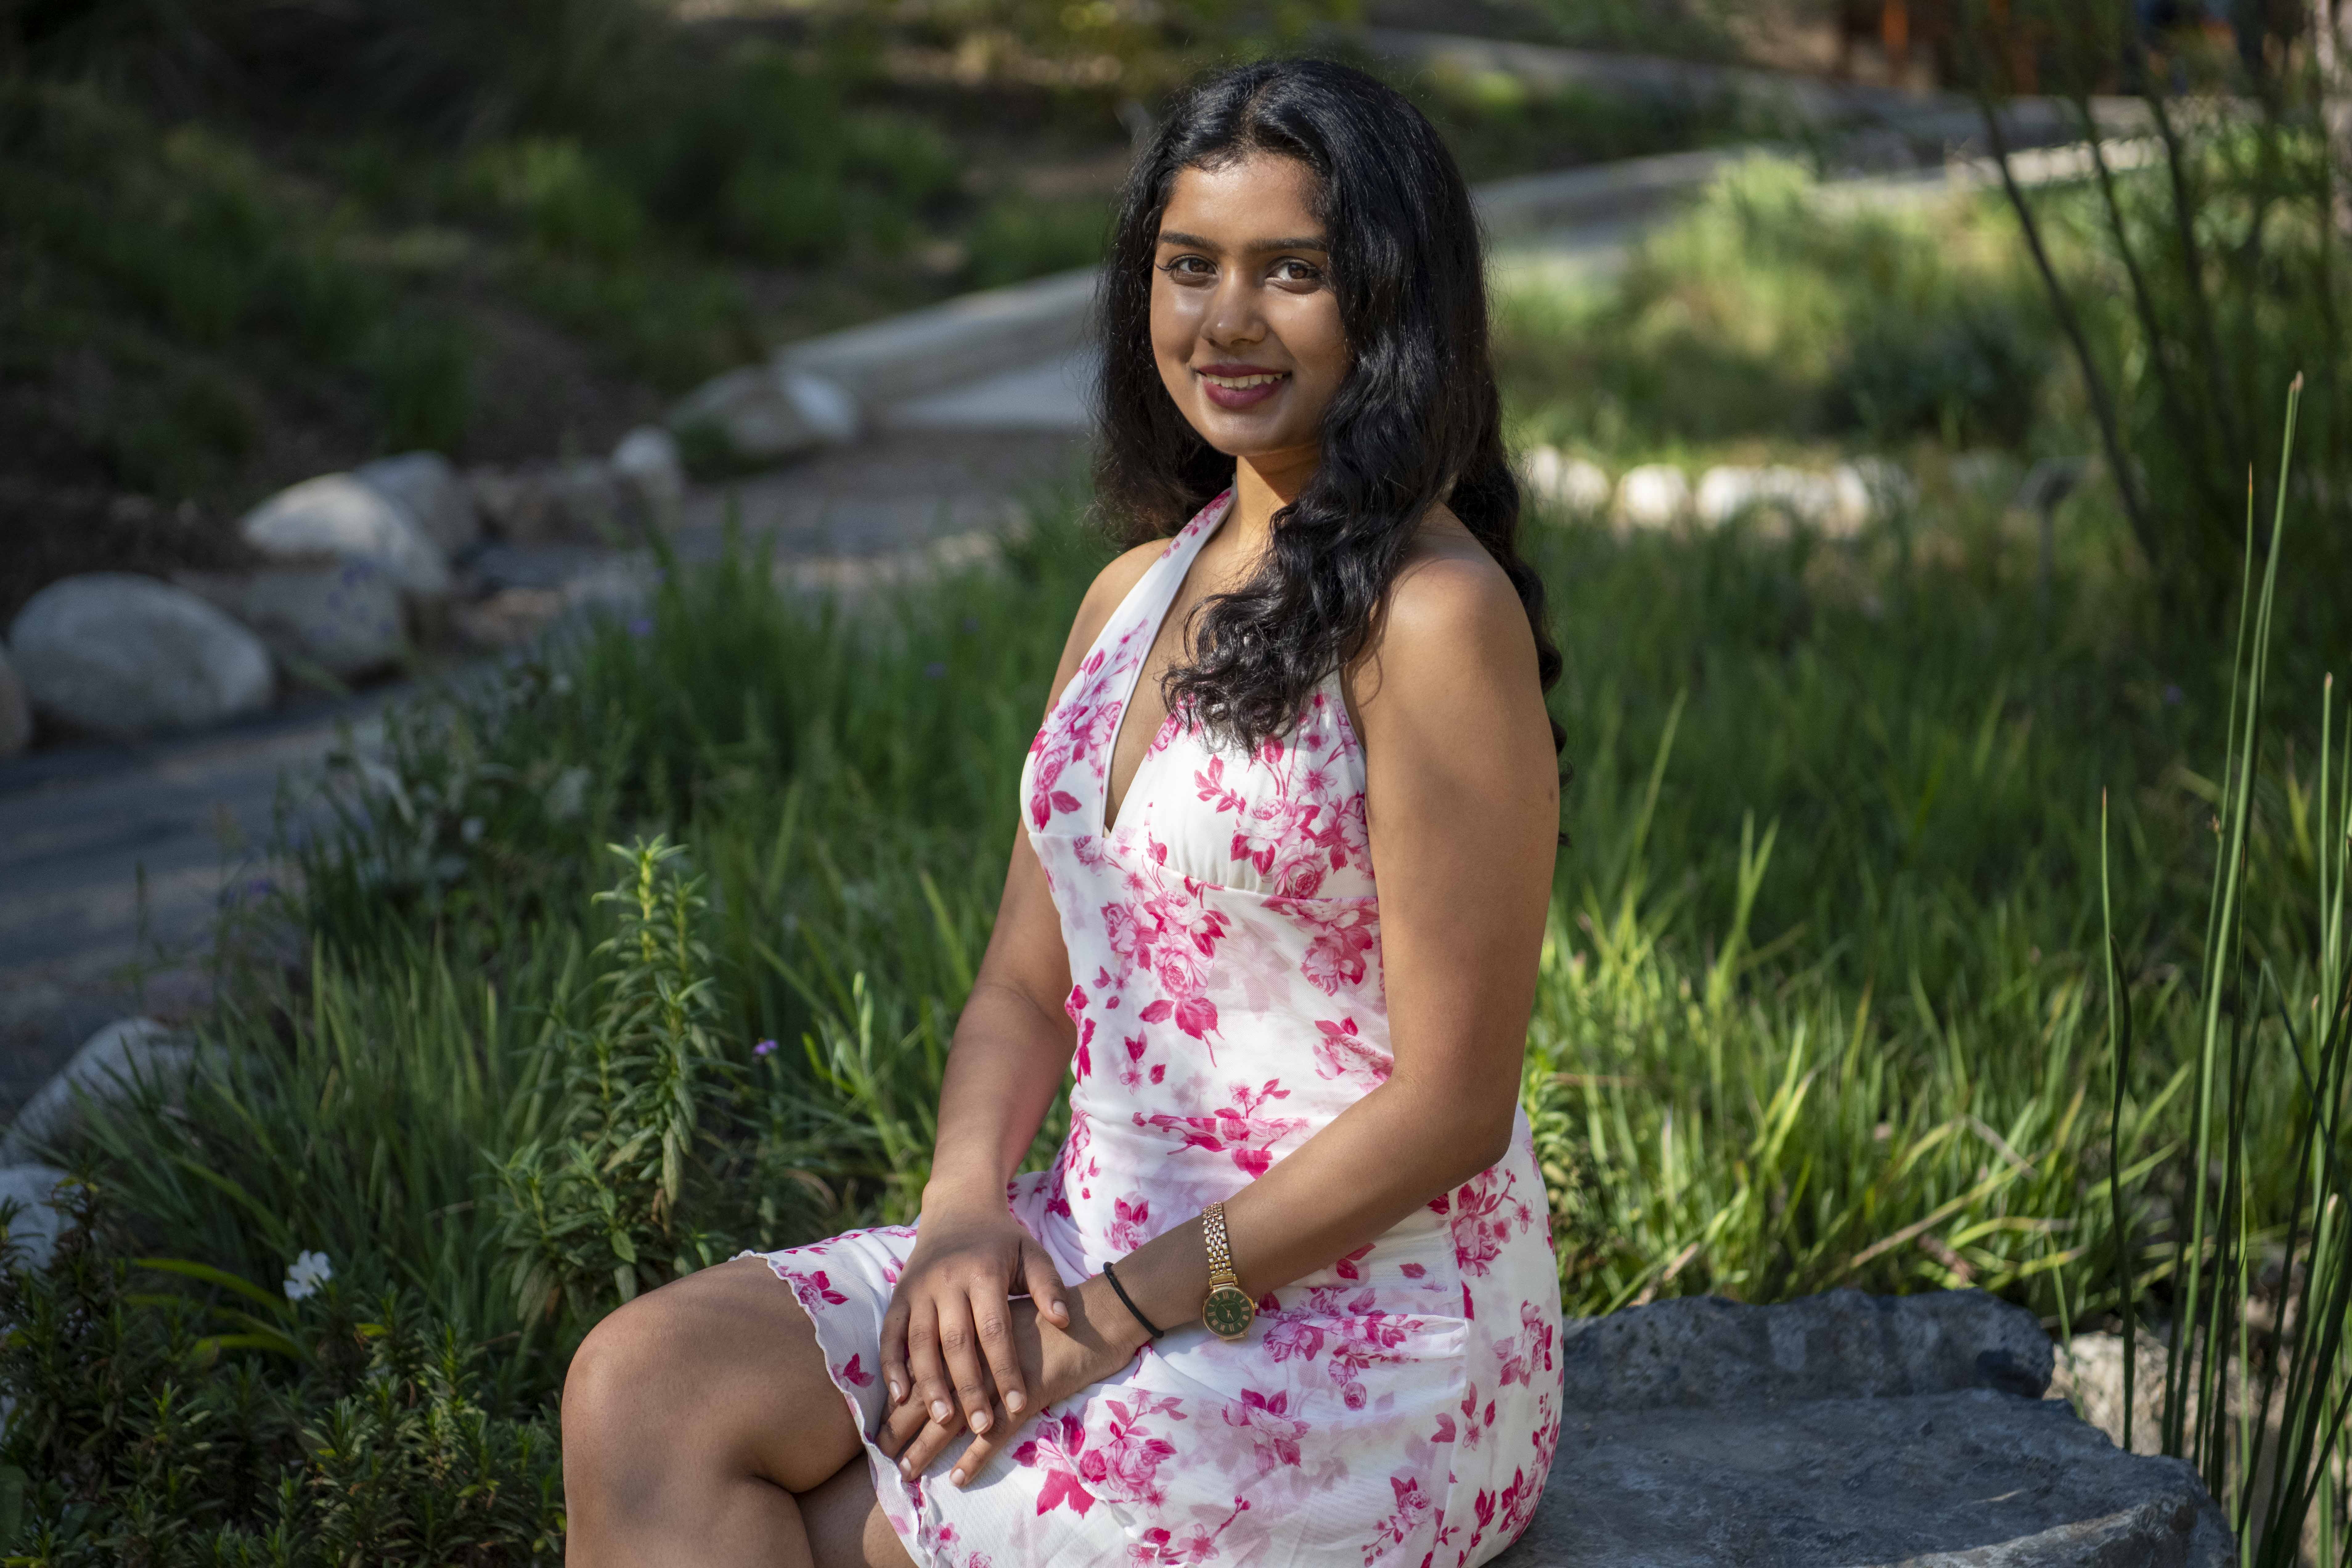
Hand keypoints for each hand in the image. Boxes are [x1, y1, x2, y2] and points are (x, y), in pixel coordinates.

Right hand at [879, 1201, 1070, 1445]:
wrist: (958, 1208)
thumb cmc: (1002, 1241)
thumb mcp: (1032, 1253)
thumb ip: (1049, 1285)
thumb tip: (1064, 1319)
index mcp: (983, 1272)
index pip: (995, 1329)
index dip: (1007, 1369)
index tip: (1018, 1405)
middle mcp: (946, 1281)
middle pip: (956, 1342)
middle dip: (969, 1387)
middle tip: (981, 1425)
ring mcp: (918, 1288)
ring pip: (919, 1342)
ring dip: (929, 1383)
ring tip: (942, 1419)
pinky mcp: (899, 1295)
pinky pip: (889, 1334)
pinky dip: (891, 1366)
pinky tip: (899, 1396)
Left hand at [879, 1287, 1141, 1486]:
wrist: (1100, 1311)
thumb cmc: (1055, 1317)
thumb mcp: (1011, 1319)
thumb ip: (981, 1337)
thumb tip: (950, 1362)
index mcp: (971, 1331)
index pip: (926, 1366)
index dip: (901, 1397)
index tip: (881, 1421)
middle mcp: (979, 1354)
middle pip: (931, 1394)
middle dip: (903, 1426)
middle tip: (882, 1453)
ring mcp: (1001, 1376)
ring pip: (955, 1416)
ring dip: (928, 1446)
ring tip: (907, 1470)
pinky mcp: (1028, 1394)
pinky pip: (996, 1432)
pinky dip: (976, 1456)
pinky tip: (959, 1477)